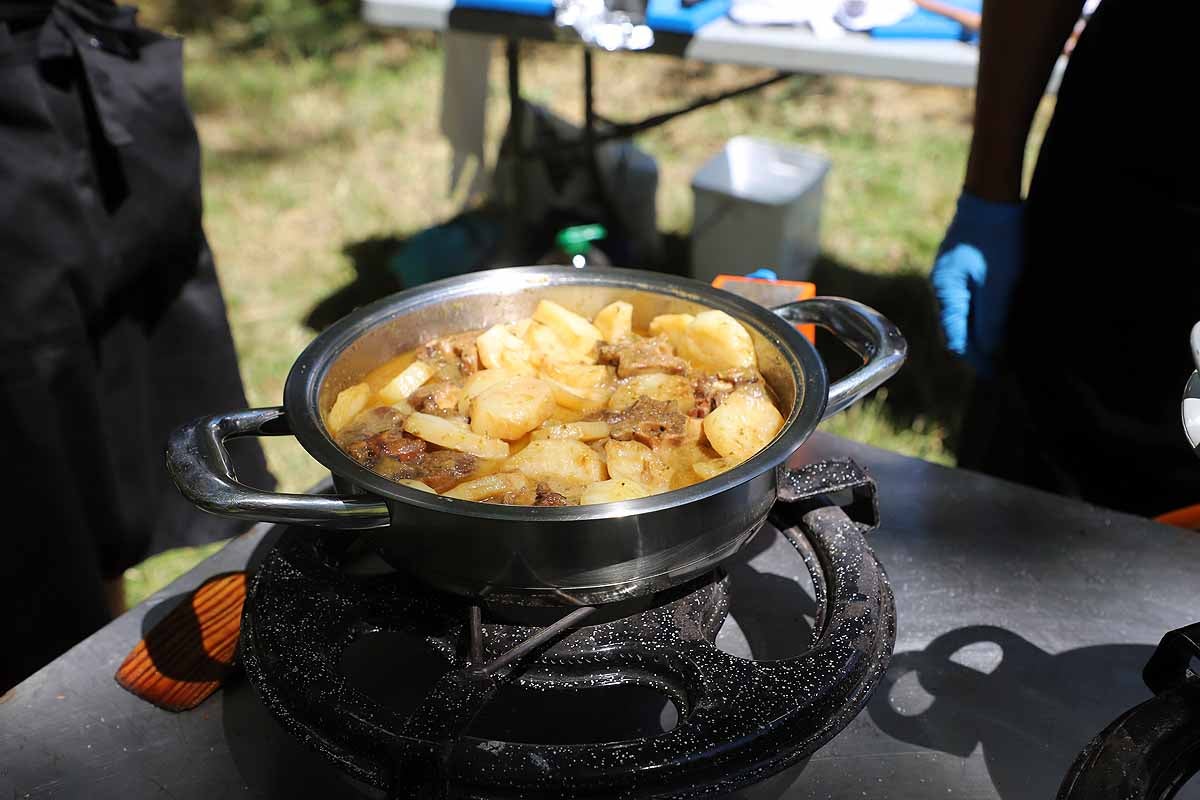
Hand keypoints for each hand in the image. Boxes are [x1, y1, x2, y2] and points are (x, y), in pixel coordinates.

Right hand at [930, 192, 1024, 374]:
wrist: (993, 193)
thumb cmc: (998, 236)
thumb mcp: (1000, 282)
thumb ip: (992, 320)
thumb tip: (989, 353)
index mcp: (947, 293)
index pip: (957, 339)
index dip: (977, 360)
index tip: (997, 375)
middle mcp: (943, 288)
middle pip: (958, 330)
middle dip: (980, 349)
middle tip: (1005, 367)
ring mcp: (951, 277)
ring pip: (965, 316)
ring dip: (982, 333)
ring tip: (1005, 346)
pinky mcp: (963, 268)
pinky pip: (970, 300)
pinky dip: (983, 314)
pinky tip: (999, 318)